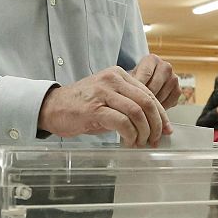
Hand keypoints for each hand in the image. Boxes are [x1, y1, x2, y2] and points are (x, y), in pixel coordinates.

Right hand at [37, 67, 169, 146]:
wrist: (52, 107)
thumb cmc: (82, 106)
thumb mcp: (109, 98)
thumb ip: (129, 105)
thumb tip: (154, 124)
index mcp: (119, 75)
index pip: (149, 94)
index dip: (161, 114)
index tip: (166, 130)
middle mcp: (113, 79)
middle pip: (147, 102)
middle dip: (156, 125)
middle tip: (155, 140)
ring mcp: (103, 93)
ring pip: (137, 112)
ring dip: (144, 132)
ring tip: (140, 143)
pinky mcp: (94, 108)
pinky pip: (122, 122)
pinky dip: (130, 135)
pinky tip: (128, 142)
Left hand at [130, 54, 180, 107]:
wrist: (146, 85)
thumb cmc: (136, 80)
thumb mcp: (130, 78)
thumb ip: (131, 83)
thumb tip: (132, 94)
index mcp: (152, 59)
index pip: (145, 74)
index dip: (137, 88)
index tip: (130, 97)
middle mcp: (166, 67)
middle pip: (153, 87)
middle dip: (143, 98)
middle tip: (136, 106)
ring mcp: (174, 79)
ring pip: (160, 96)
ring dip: (151, 104)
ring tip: (142, 107)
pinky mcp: (178, 91)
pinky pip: (168, 103)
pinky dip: (159, 108)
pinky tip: (152, 108)